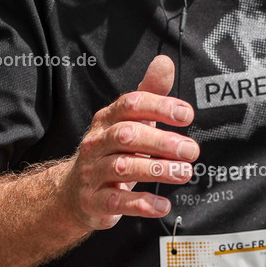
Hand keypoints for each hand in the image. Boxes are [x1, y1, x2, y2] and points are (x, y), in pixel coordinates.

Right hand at [63, 56, 197, 229]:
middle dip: (162, 142)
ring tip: (184, 172)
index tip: (186, 115)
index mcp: (107, 118)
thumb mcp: (130, 120)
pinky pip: (118, 201)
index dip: (159, 107)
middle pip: (127, 135)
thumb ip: (150, 92)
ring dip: (157, 170)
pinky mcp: (94, 201)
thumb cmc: (112, 150)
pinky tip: (163, 205)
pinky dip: (142, 203)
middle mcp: (96, 142)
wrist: (73, 192)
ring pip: (122, 167)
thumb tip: (165, 62)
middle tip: (192, 150)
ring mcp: (92, 172)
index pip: (131, 104)